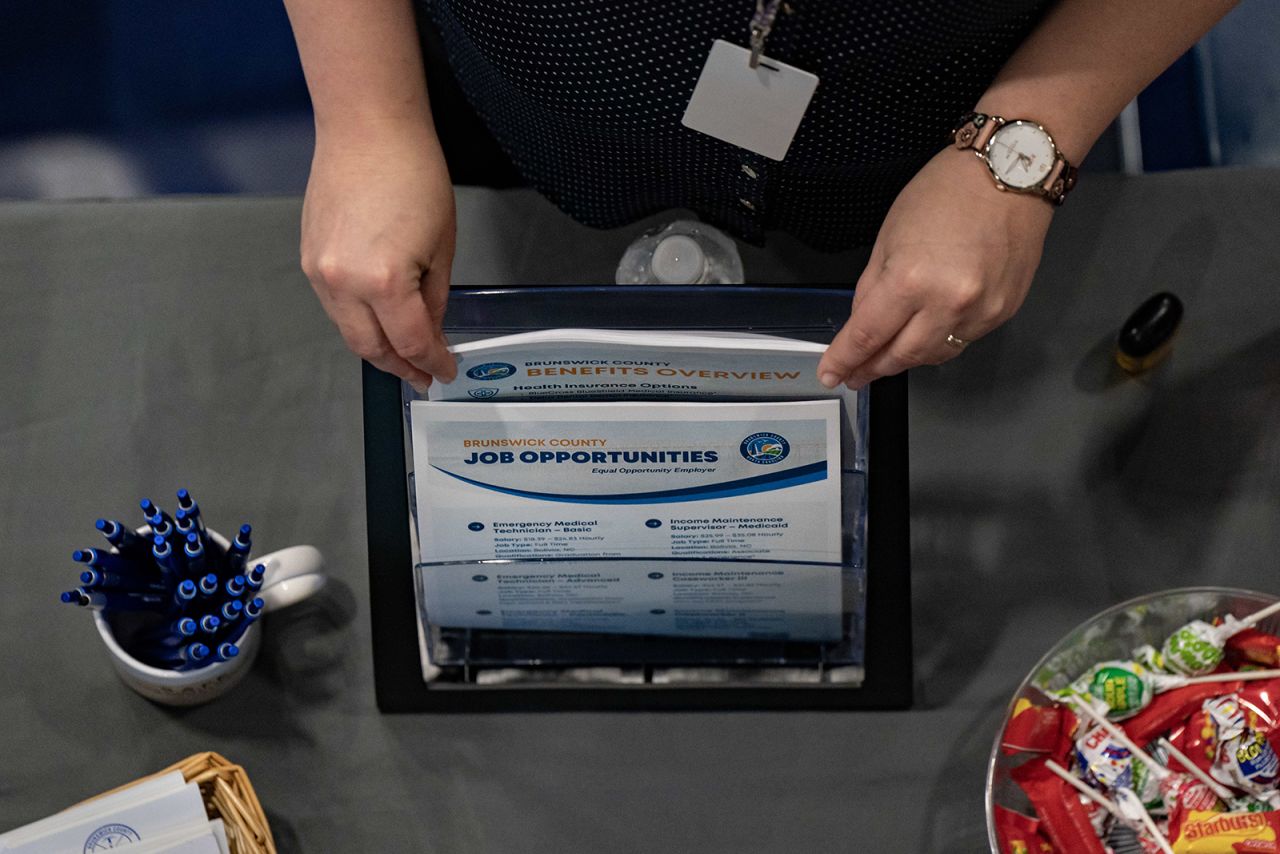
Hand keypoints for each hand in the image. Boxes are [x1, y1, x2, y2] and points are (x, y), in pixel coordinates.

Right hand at [300, 119, 456, 390]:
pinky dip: (356, 321)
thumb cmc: (410, 171)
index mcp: (384, 281)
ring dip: (376, 348)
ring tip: (402, 355)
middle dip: (400, 367)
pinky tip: (377, 321)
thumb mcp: (442, 246)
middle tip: (421, 376)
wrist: (368, 129)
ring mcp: (319, 272)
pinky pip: (333, 306)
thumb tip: (431, 331)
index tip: (443, 372)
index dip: (431, 363)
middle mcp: (344, 282)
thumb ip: (434, 299)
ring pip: (348, 331)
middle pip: (372, 348)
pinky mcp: (308, 259)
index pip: (411, 342)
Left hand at [816, 146, 1054, 389]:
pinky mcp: (1003, 312)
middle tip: (855, 375)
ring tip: (885, 359)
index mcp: (910, 280)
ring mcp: (980, 312)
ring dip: (905, 360)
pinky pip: (962, 341)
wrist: (1012, 171)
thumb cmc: (946, 191)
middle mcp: (947, 304)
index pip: (868, 336)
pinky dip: (939, 343)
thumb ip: (872, 286)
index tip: (830, 374)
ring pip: (933, 356)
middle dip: (872, 369)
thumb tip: (862, 323)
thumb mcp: (890, 235)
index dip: (844, 360)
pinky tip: (924, 336)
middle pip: (901, 356)